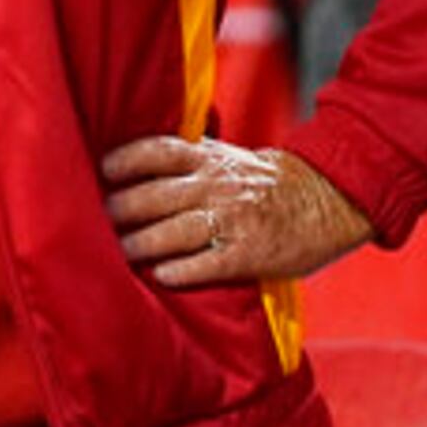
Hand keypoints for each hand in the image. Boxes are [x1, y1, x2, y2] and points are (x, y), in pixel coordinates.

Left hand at [102, 136, 374, 287]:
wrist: (328, 200)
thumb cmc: (266, 183)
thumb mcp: (229, 158)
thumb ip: (189, 161)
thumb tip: (135, 165)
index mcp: (210, 159)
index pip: (158, 151)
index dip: (125, 160)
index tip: (101, 171)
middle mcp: (217, 186)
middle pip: (155, 195)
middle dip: (121, 210)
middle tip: (99, 222)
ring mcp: (233, 220)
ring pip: (174, 232)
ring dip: (141, 244)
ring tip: (122, 253)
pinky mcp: (249, 254)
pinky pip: (206, 264)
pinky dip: (180, 271)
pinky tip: (162, 275)